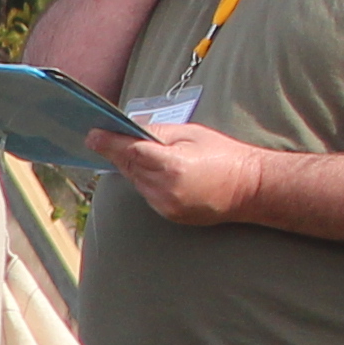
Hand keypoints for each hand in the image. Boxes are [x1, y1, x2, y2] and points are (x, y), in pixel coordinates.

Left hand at [96, 120, 276, 226]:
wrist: (251, 188)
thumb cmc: (225, 156)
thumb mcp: (192, 135)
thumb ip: (158, 134)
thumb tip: (129, 130)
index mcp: (172, 165)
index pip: (130, 151)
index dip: (108, 142)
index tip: (92, 135)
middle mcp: (165, 189)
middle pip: (129, 167)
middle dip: (118, 152)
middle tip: (103, 137)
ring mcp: (166, 206)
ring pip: (136, 182)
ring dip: (133, 168)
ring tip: (138, 153)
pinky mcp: (169, 215)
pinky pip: (147, 194)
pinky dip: (146, 182)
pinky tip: (153, 172)